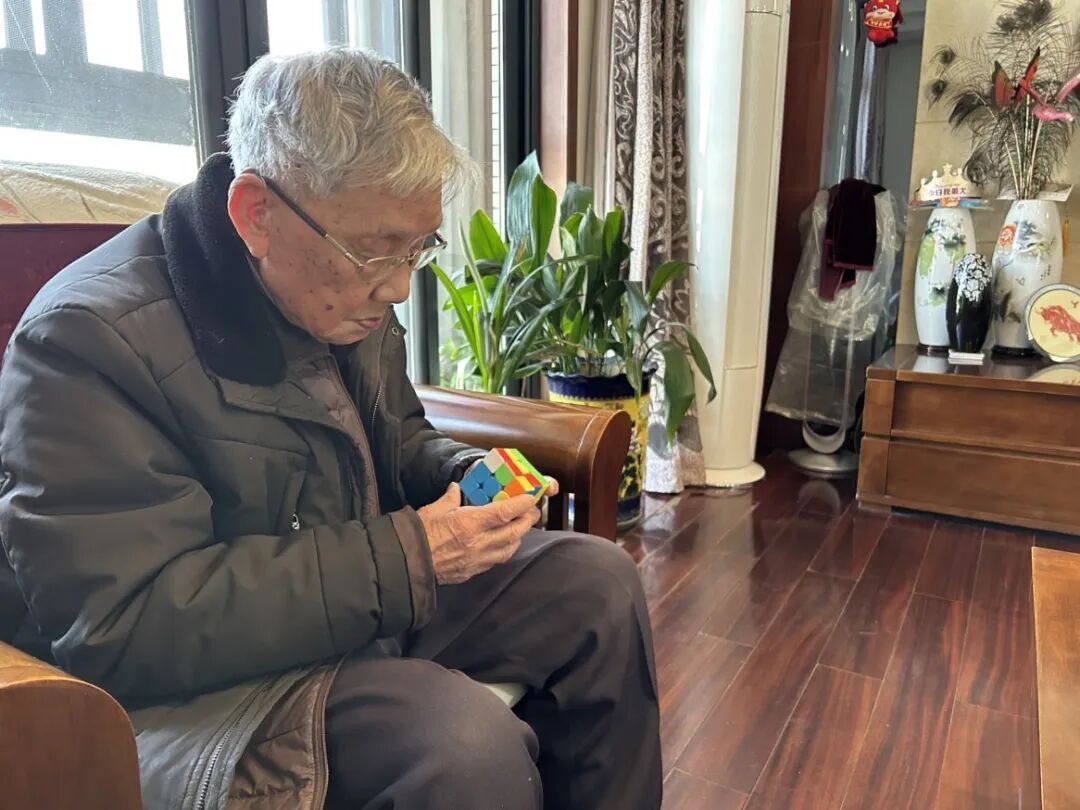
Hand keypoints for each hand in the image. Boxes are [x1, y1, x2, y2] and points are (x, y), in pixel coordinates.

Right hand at [417, 483, 539, 584]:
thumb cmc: (418, 535)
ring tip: (520, 528)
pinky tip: (503, 545)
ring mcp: (478, 559)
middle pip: (514, 532)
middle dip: (527, 521)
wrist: (407, 564)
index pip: (505, 512)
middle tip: (531, 511)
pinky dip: (504, 551)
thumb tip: (456, 488)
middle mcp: (479, 543)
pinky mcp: (472, 571)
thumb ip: (450, 497)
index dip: (522, 504)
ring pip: (509, 549)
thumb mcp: (434, 509)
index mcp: (470, 523)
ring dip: (518, 537)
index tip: (530, 497)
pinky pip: (496, 561)